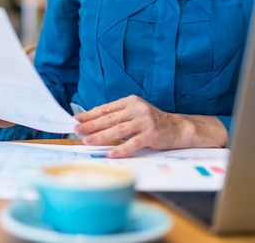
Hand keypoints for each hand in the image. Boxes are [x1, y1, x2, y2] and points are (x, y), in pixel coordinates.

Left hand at [73, 95, 226, 157]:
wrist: (178, 128)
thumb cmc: (151, 122)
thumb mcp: (134, 113)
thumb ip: (116, 115)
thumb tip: (91, 121)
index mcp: (130, 102)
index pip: (105, 108)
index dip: (89, 114)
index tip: (76, 120)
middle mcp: (136, 109)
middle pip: (109, 119)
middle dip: (91, 125)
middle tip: (76, 131)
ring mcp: (145, 122)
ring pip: (118, 130)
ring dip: (101, 136)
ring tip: (88, 141)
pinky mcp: (152, 135)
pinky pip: (133, 143)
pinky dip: (121, 149)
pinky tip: (110, 153)